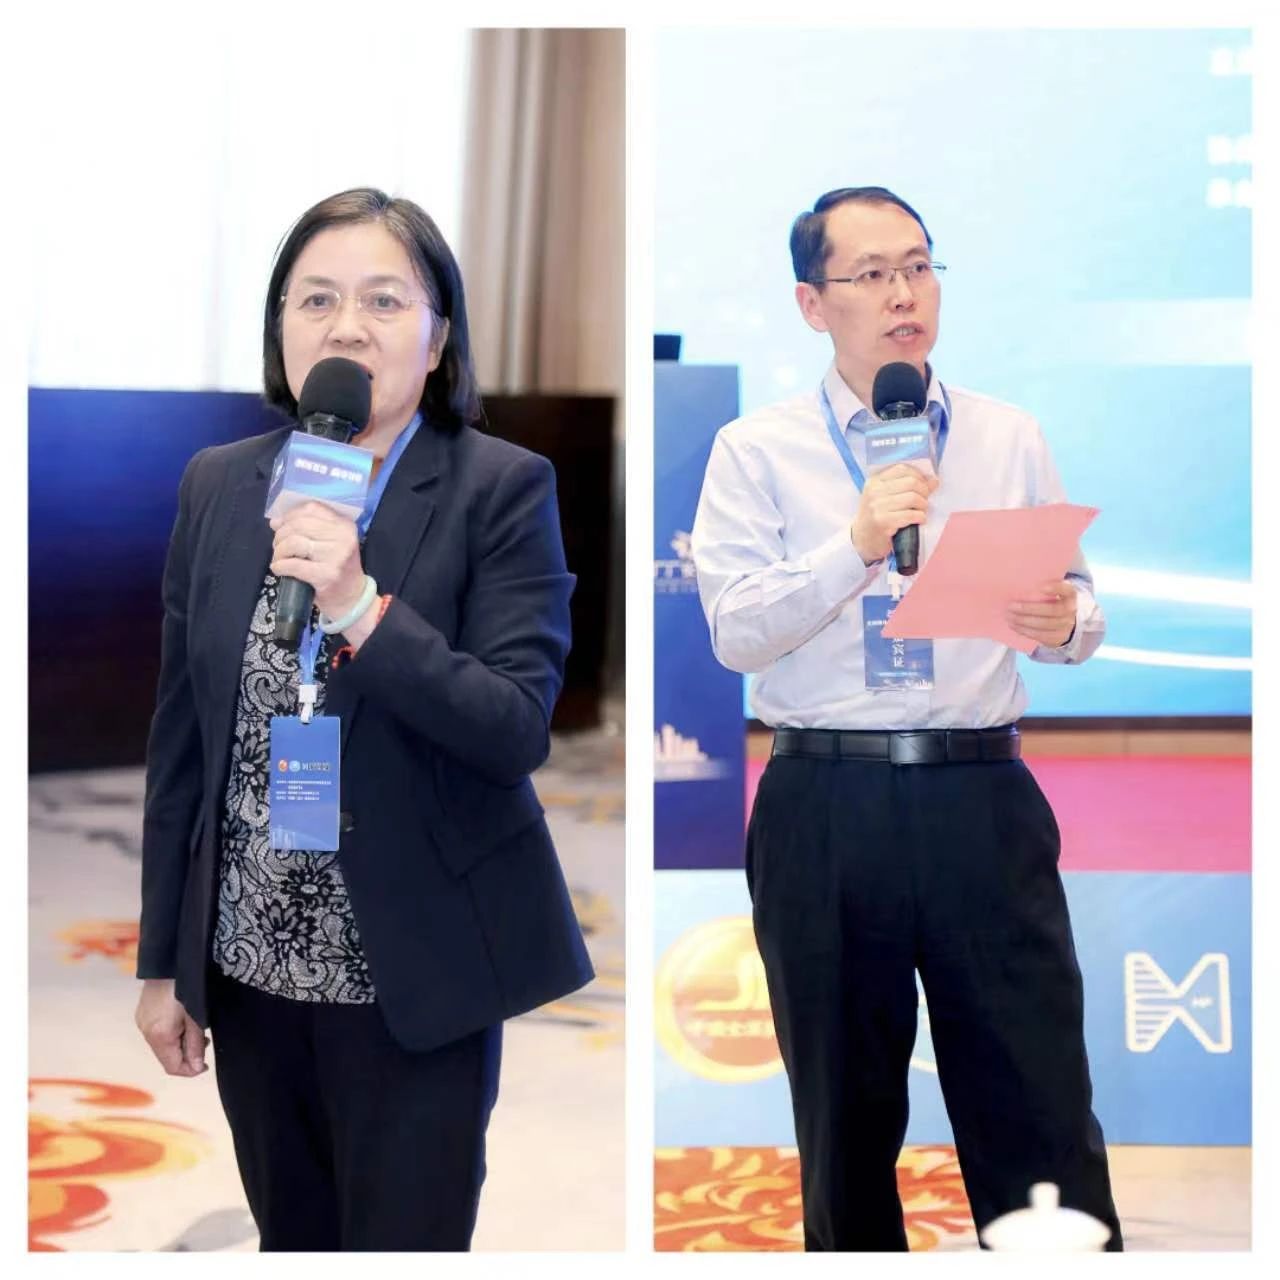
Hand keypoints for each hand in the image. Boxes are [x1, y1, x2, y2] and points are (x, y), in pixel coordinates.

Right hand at [135, 979, 207, 1076]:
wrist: (169, 961)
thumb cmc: (187, 987)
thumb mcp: (196, 1017)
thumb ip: (195, 1044)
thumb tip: (196, 1067)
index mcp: (159, 1036)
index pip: (172, 1067)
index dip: (190, 1070)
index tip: (205, 1065)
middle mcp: (146, 1032)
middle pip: (167, 1057)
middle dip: (186, 1055)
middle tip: (204, 1041)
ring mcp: (142, 1022)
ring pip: (162, 1045)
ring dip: (180, 1043)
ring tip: (196, 1030)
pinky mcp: (143, 1013)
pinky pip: (157, 1033)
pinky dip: (171, 1034)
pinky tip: (183, 1021)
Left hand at [269, 501, 365, 617]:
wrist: (352, 598)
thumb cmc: (337, 568)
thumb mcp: (331, 542)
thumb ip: (308, 528)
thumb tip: (276, 521)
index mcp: (345, 525)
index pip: (312, 508)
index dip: (290, 515)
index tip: (281, 526)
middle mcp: (344, 537)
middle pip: (300, 524)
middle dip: (281, 535)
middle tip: (278, 546)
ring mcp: (336, 556)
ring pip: (294, 543)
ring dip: (279, 551)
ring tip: (279, 559)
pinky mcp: (326, 575)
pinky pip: (293, 565)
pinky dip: (280, 566)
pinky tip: (279, 569)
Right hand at [849, 463, 939, 563]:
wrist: (862, 539)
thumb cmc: (877, 516)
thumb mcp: (886, 497)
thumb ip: (907, 486)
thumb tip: (934, 480)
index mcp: (874, 481)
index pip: (902, 469)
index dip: (918, 476)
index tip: (923, 486)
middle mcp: (874, 491)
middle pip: (911, 482)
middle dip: (924, 491)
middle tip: (924, 501)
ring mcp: (877, 507)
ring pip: (913, 498)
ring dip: (923, 506)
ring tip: (921, 511)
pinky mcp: (883, 522)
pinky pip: (910, 515)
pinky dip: (920, 517)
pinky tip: (919, 520)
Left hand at [1007, 578, 1077, 647]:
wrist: (1067, 621)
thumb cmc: (1053, 601)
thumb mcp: (1053, 592)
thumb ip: (1041, 587)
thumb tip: (1018, 584)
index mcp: (1070, 595)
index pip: (1067, 589)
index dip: (1055, 588)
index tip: (1041, 587)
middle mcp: (1070, 610)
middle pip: (1051, 610)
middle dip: (1029, 609)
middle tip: (1011, 606)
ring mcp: (1066, 625)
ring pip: (1045, 624)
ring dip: (1024, 621)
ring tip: (1010, 617)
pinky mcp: (1058, 638)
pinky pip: (1042, 636)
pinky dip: (1026, 631)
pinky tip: (1015, 626)